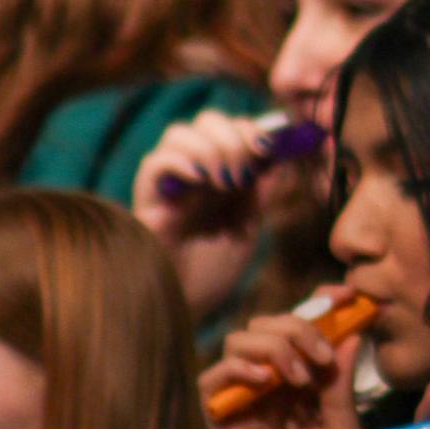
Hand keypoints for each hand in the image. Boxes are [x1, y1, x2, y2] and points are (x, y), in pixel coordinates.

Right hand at [132, 110, 278, 320]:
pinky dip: (180, 161)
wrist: (186, 308)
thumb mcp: (248, 228)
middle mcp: (193, 171)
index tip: (270, 148)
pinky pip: (155, 162)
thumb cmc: (213, 275)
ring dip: (211, 147)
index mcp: (219, 174)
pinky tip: (201, 180)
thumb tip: (282, 156)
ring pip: (179, 133)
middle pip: (207, 121)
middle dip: (233, 135)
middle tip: (247, 169)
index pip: (232, 128)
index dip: (252, 129)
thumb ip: (260, 193)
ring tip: (226, 181)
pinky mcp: (147, 199)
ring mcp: (168, 183)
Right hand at [201, 290, 367, 428]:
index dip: (325, 304)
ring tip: (300, 375)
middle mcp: (276, 385)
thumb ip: (341, 388)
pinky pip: (214, 377)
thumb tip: (352, 335)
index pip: (309, 329)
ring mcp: (246, 401)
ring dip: (274, 344)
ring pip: (242, 340)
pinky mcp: (221, 422)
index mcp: (311, 385)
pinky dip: (238, 366)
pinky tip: (265, 379)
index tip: (350, 295)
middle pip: (272, 324)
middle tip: (323, 354)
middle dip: (300, 325)